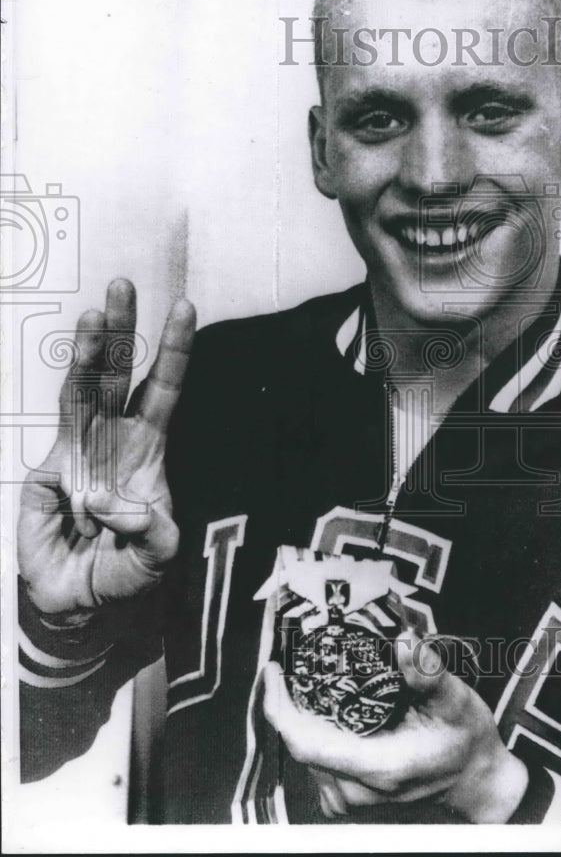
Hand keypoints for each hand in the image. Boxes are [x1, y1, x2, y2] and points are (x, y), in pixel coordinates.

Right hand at [17, 279, 195, 618]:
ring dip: (91, 348)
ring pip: (87, 387)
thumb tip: (116, 502)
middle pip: (122, 375)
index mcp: (149, 451)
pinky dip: (70, 389)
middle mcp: (116, 438)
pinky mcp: (51, 465)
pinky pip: (63, 421)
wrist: (79, 600)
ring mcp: (81, 447)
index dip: (174, 353)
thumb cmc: (125, 571)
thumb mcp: (157, 558)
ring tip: (97, 309)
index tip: (184, 310)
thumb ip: (152, 533)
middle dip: (125, 330)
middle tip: (127, 284)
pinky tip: (75, 355)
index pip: (164, 392)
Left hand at [263, 632, 528, 822]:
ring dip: (299, 716)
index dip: (279, 707)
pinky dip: (313, 731)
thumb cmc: (466, 743)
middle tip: (291, 660)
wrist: (477, 783)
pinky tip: (321, 707)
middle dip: (289, 700)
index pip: (305, 742)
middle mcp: (357, 789)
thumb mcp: (456, 702)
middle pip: (301, 742)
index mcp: (377, 767)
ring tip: (303, 677)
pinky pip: (317, 760)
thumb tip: (405, 643)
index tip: (273, 670)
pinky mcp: (350, 797)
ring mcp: (351, 798)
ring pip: (306, 752)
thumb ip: (428, 675)